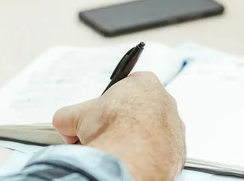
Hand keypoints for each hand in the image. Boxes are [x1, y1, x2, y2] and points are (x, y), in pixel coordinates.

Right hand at [53, 72, 185, 180]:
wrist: (130, 160)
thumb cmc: (111, 131)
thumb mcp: (76, 116)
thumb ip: (69, 115)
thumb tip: (64, 125)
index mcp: (144, 83)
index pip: (126, 88)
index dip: (108, 104)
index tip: (100, 117)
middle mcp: (165, 101)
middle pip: (140, 110)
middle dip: (123, 123)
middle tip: (105, 137)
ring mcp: (174, 126)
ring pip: (152, 132)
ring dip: (137, 140)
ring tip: (118, 152)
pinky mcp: (179, 150)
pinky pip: (161, 151)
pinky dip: (148, 156)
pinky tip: (133, 161)